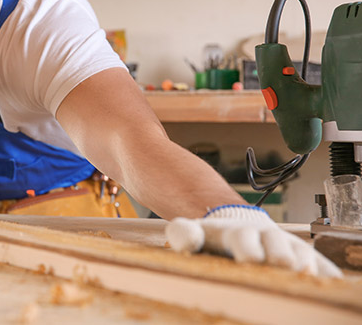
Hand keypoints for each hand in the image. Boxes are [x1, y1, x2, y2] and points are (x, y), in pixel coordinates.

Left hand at [165, 204, 341, 277]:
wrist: (239, 224)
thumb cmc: (214, 237)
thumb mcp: (194, 233)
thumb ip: (183, 233)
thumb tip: (186, 239)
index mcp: (239, 234)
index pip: (246, 240)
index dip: (249, 250)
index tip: (249, 260)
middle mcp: (269, 237)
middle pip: (282, 252)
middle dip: (279, 262)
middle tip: (278, 274)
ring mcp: (290, 246)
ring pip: (305, 258)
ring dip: (304, 271)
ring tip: (300, 282)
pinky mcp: (306, 257)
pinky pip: (322, 266)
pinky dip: (325, 276)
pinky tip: (326, 286)